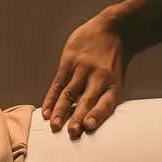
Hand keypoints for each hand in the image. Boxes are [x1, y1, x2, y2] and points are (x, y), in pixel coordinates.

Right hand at [42, 13, 127, 137]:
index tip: (88, 126)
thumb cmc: (114, 58)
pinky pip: (58, 83)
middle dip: (77, 117)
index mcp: (113, 83)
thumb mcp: (116, 76)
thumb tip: (89, 117)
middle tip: (70, 133)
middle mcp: (98, 77)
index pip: (106, 102)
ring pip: (70, 93)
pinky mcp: (69, 60)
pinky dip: (51, 98)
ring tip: (54, 125)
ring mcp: (83, 68)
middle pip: (87, 100)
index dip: (97, 114)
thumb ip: (104, 94)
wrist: (114, 28)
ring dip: (61, 110)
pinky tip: (46, 111)